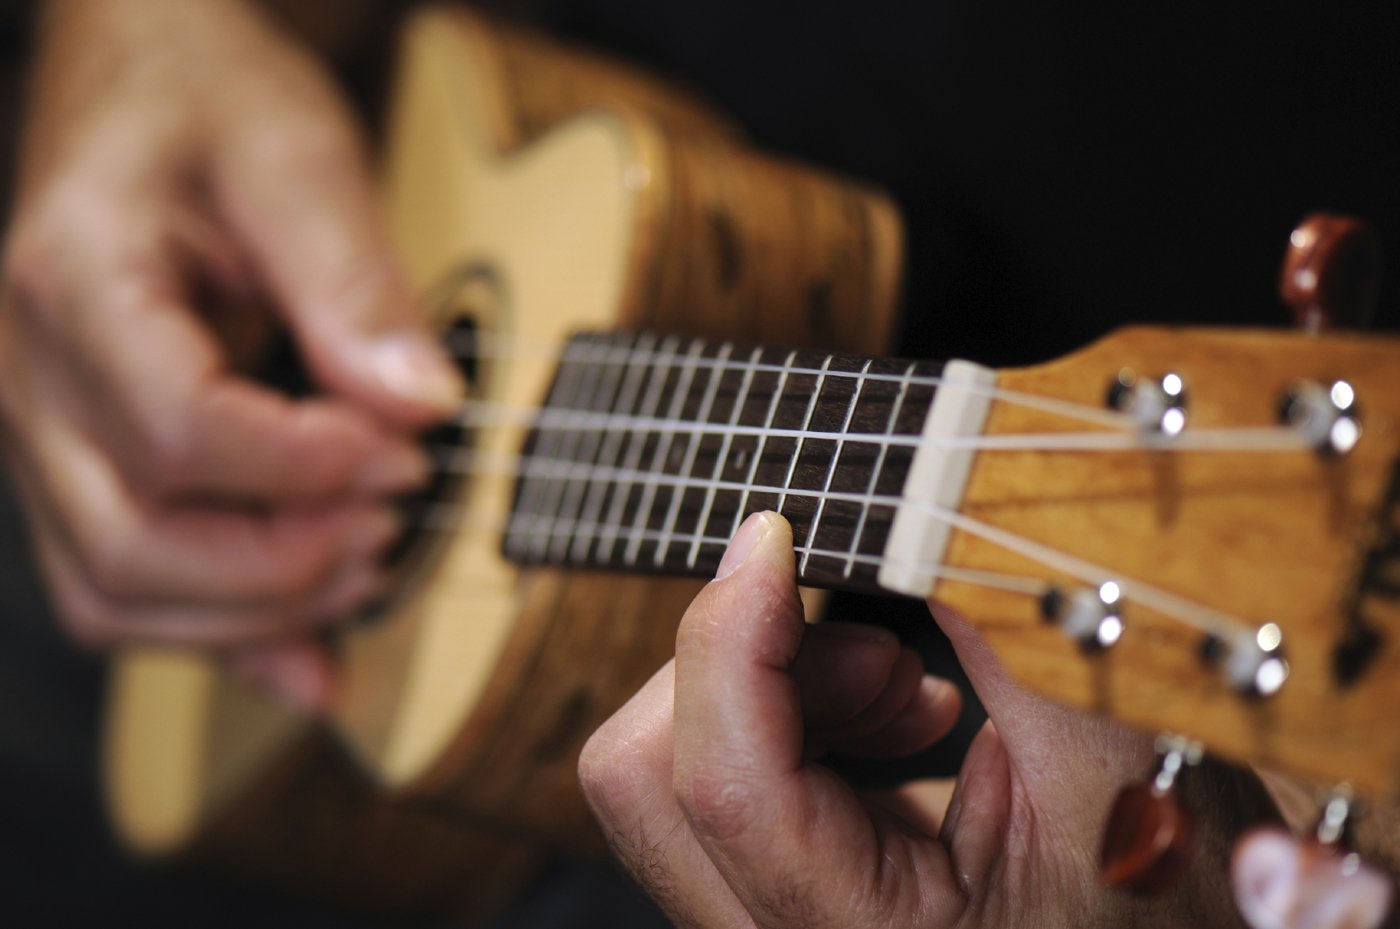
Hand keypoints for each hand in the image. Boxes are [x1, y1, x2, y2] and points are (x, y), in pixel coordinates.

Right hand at [0, 0, 462, 706]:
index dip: (307, 469)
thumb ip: (355, 284)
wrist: (146, 101)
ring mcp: (42, 441)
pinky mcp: (80, 475)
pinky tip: (316, 654)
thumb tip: (423, 407)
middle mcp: (27, 380)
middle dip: (289, 562)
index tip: (409, 454)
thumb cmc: (212, 112)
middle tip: (399, 516)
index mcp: (72, 282)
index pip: (176, 431)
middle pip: (136, 546)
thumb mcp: (298, 159)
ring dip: (263, 612)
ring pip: (120, 597)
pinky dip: (227, 637)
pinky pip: (128, 596)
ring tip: (372, 558)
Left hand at [581, 512, 1272, 927]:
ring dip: (782, 685)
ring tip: (914, 688)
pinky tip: (904, 713)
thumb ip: (1009, 628)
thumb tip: (915, 496)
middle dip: (748, 667)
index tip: (777, 535)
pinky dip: (797, 711)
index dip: (732, 635)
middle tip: (882, 651)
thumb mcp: (1115, 756)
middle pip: (645, 778)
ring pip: (667, 768)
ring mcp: (767, 917)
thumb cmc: (1173, 888)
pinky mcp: (776, 885)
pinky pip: (720, 774)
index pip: (725, 785)